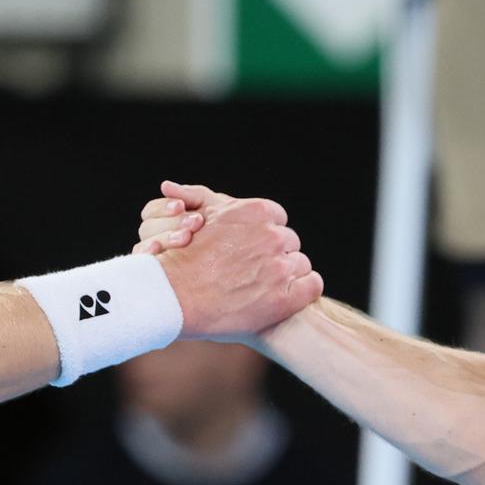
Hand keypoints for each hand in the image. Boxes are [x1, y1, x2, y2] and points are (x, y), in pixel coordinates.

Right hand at [140, 180, 322, 338]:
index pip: (277, 220)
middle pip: (289, 243)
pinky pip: (313, 286)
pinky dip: (302, 291)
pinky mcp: (287, 296)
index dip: (264, 237)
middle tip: (253, 273)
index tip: (250, 250)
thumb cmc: (180, 261)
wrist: (173, 299)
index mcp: (256, 212)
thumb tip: (171, 185)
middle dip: (275, 256)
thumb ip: (201, 198)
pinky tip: (282, 298)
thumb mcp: (193, 219)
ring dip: (287, 276)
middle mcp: (273, 236)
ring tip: (260, 288)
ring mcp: (281, 267)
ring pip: (301, 265)